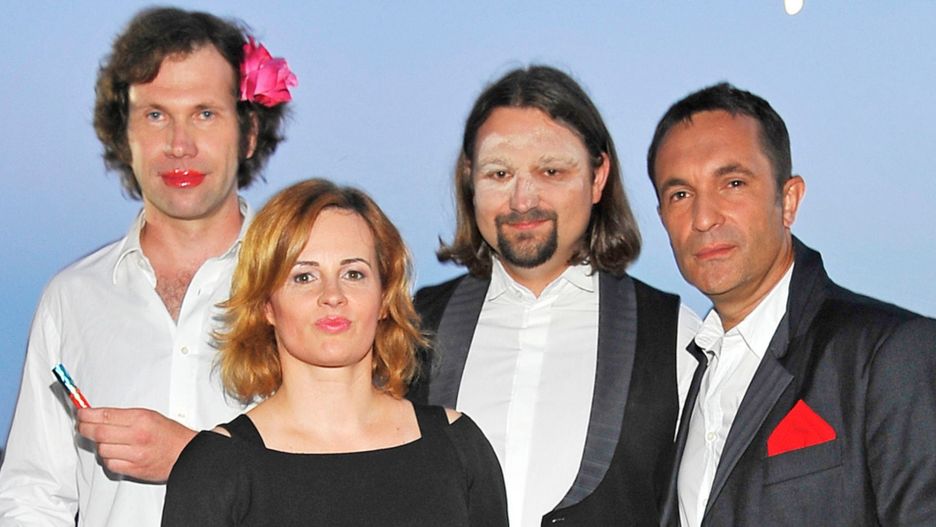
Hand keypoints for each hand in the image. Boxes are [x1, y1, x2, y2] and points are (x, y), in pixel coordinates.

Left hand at [77, 407, 196, 482]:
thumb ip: (124, 416)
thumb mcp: (149, 416)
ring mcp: (135, 454)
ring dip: (99, 445)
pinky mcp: (134, 469)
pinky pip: (110, 464)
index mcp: (141, 418)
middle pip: (98, 432)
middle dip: (84, 428)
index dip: (87, 415)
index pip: (105, 415)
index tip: (80, 413)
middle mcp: (137, 435)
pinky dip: (108, 459)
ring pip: (102, 450)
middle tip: (81, 426)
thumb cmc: (170, 434)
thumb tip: (99, 415)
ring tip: (104, 441)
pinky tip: (114, 453)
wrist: (186, 453)